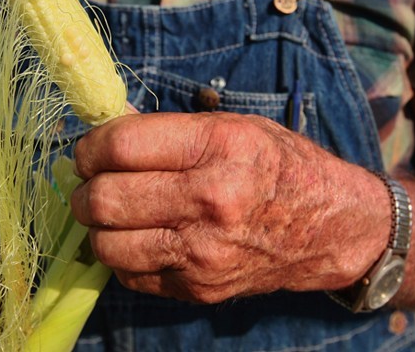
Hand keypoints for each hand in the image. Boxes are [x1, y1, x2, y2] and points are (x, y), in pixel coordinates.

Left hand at [70, 112, 390, 302]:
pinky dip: (122, 254)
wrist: (331, 227)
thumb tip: (105, 128)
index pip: (121, 146)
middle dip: (83, 188)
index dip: (90, 146)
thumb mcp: (233, 127)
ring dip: (96, 225)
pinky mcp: (199, 288)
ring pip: (107, 244)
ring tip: (109, 210)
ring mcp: (203, 252)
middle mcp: (210, 202)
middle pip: (105, 199)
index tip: (89, 149)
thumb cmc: (280, 165)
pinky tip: (138, 235)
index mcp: (219, 148)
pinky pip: (130, 275)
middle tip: (89, 181)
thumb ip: (168, 130)